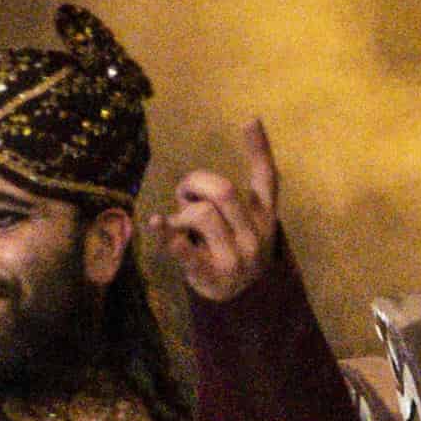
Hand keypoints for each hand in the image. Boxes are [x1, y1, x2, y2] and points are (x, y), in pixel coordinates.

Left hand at [151, 120, 285, 303]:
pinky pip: (185, 249)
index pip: (267, 178)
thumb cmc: (231, 248)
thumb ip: (227, 197)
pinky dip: (167, 235)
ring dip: (181, 215)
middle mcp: (257, 235)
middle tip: (185, 194)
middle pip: (222, 191)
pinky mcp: (211, 274)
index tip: (249, 118)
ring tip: (179, 226)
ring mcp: (237, 257)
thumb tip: (194, 181)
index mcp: (266, 216)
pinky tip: (154, 223)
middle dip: (195, 185)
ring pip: (202, 215)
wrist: (242, 302)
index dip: (258, 148)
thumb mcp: (241, 222)